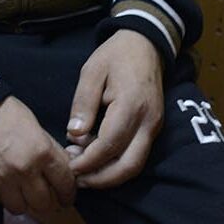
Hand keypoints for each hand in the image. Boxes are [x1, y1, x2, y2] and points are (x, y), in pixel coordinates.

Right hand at [0, 95, 75, 218]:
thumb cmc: (5, 112)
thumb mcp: (35, 126)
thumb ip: (50, 151)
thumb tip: (64, 170)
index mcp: (42, 152)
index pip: (65, 184)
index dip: (68, 192)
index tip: (65, 195)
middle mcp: (24, 170)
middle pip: (44, 203)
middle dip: (44, 197)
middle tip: (40, 191)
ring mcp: (3, 180)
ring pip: (20, 208)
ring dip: (20, 199)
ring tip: (17, 187)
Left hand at [64, 32, 163, 189]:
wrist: (145, 45)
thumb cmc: (114, 55)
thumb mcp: (91, 71)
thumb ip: (83, 102)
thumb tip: (74, 135)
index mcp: (131, 105)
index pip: (109, 144)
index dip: (89, 160)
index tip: (69, 165)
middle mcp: (148, 122)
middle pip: (128, 165)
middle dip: (102, 178)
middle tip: (77, 179)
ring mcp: (154, 127)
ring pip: (136, 165)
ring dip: (111, 176)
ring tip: (85, 174)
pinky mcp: (154, 129)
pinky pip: (138, 155)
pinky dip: (119, 165)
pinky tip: (98, 161)